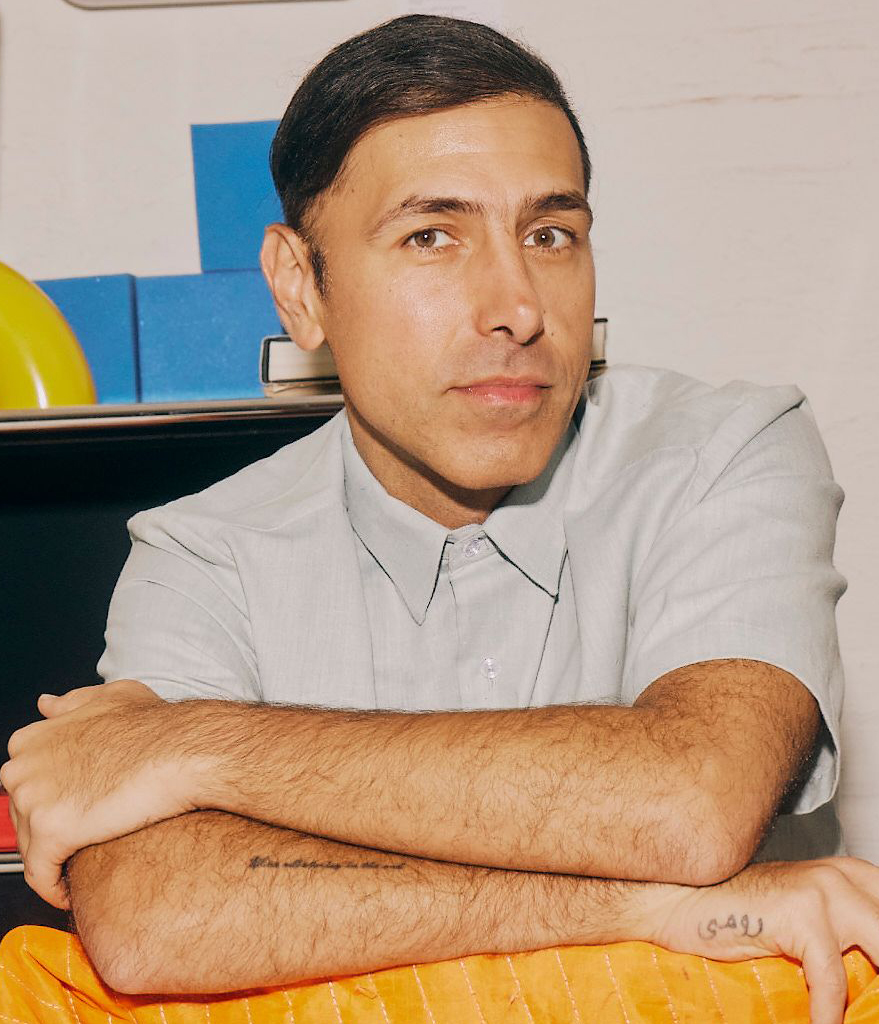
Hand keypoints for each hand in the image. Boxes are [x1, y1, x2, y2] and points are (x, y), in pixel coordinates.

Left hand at [1, 680, 193, 908]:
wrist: (180, 752)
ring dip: (54, 863)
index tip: (74, 813)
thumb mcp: (111, 698)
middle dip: (50, 835)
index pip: (25, 786)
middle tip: (86, 840)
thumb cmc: (154, 728)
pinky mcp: (51, 832)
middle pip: (23, 819)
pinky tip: (71, 891)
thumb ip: (72, 704)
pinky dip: (53, 889)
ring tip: (85, 865)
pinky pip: (39, 875)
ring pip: (31, 849)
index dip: (52, 803)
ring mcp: (33, 799)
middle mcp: (23, 767)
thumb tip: (47, 705)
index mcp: (31, 740)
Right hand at [649, 857, 878, 1023]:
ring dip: (874, 988)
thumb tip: (870, 976)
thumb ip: (839, 933)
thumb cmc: (734, 915)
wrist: (682, 902)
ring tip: (863, 1012)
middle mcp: (837, 875)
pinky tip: (821, 1023)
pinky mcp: (799, 914)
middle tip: (874, 999)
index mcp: (842, 873)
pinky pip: (832, 976)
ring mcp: (820, 890)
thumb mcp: (799, 917)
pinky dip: (828, 1008)